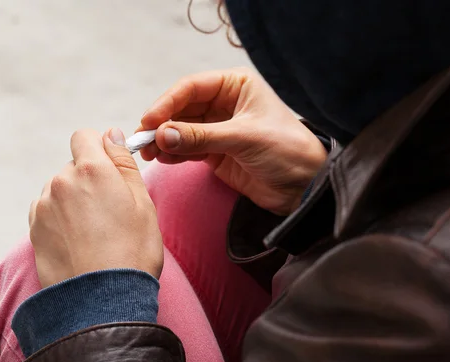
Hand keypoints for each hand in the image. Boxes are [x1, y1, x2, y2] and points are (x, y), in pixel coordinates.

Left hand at [29, 128, 162, 287]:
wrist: (102, 301)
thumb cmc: (132, 252)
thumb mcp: (142, 203)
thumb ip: (124, 163)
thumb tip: (111, 135)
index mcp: (91, 170)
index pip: (85, 137)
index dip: (99, 149)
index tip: (111, 169)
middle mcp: (61, 182)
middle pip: (73, 166)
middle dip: (89, 179)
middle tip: (109, 210)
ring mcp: (44, 206)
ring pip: (60, 190)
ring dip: (73, 200)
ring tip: (93, 232)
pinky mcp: (34, 229)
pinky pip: (48, 211)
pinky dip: (60, 219)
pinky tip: (78, 241)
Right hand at [139, 68, 326, 215]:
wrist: (306, 187)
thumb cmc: (287, 151)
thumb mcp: (244, 138)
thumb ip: (201, 137)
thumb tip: (161, 136)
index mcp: (236, 86)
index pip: (191, 88)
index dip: (167, 103)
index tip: (149, 121)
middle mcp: (224, 104)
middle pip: (181, 109)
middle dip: (161, 124)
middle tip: (142, 141)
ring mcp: (218, 129)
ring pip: (180, 130)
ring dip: (163, 140)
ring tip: (148, 153)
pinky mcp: (215, 153)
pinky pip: (187, 149)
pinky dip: (173, 153)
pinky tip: (163, 158)